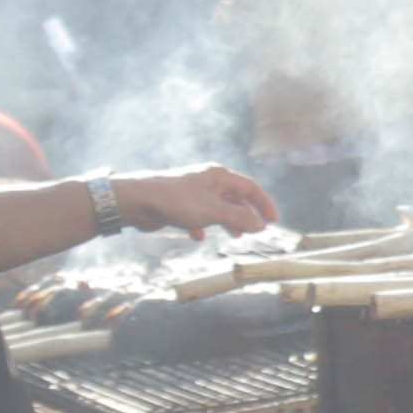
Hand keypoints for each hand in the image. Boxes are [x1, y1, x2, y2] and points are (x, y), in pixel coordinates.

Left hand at [117, 164, 278, 240]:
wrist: (138, 200)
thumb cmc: (176, 201)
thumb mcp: (213, 211)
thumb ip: (239, 217)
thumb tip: (261, 224)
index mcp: (219, 176)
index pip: (250, 187)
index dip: (264, 203)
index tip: (274, 221)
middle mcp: (208, 181)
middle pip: (235, 197)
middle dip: (246, 213)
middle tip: (255, 230)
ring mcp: (193, 192)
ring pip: (217, 207)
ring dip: (228, 221)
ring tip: (234, 235)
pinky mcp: (179, 204)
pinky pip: (198, 215)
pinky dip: (203, 225)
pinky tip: (199, 236)